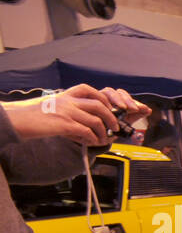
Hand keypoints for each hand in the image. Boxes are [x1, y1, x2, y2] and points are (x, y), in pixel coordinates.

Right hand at [3, 84, 150, 144]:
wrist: (17, 120)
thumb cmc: (33, 115)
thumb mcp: (52, 106)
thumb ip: (68, 108)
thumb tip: (84, 118)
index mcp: (65, 95)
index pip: (90, 90)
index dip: (104, 99)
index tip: (111, 108)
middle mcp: (68, 101)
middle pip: (99, 105)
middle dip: (111, 117)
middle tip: (114, 127)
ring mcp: (67, 112)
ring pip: (96, 120)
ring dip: (104, 132)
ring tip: (104, 139)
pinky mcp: (64, 125)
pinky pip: (87, 132)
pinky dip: (93, 139)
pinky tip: (92, 142)